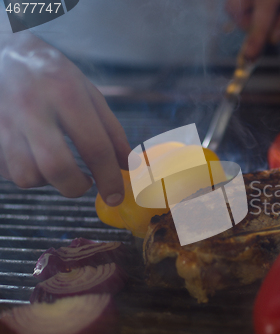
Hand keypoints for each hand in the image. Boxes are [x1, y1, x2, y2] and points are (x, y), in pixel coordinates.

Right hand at [0, 33, 129, 205]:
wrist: (1, 52)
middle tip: (85, 183)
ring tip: (58, 165)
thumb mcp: (88, 92)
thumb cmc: (51, 74)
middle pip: (56, 168)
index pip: (94, 147)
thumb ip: (111, 130)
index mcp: (65, 94)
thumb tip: (128, 165)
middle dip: (76, 187)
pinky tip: (35, 158)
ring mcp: (4, 121)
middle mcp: (32, 108)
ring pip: (27, 176)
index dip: (109, 178)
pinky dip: (26, 173)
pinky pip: (7, 172)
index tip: (115, 197)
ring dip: (48, 181)